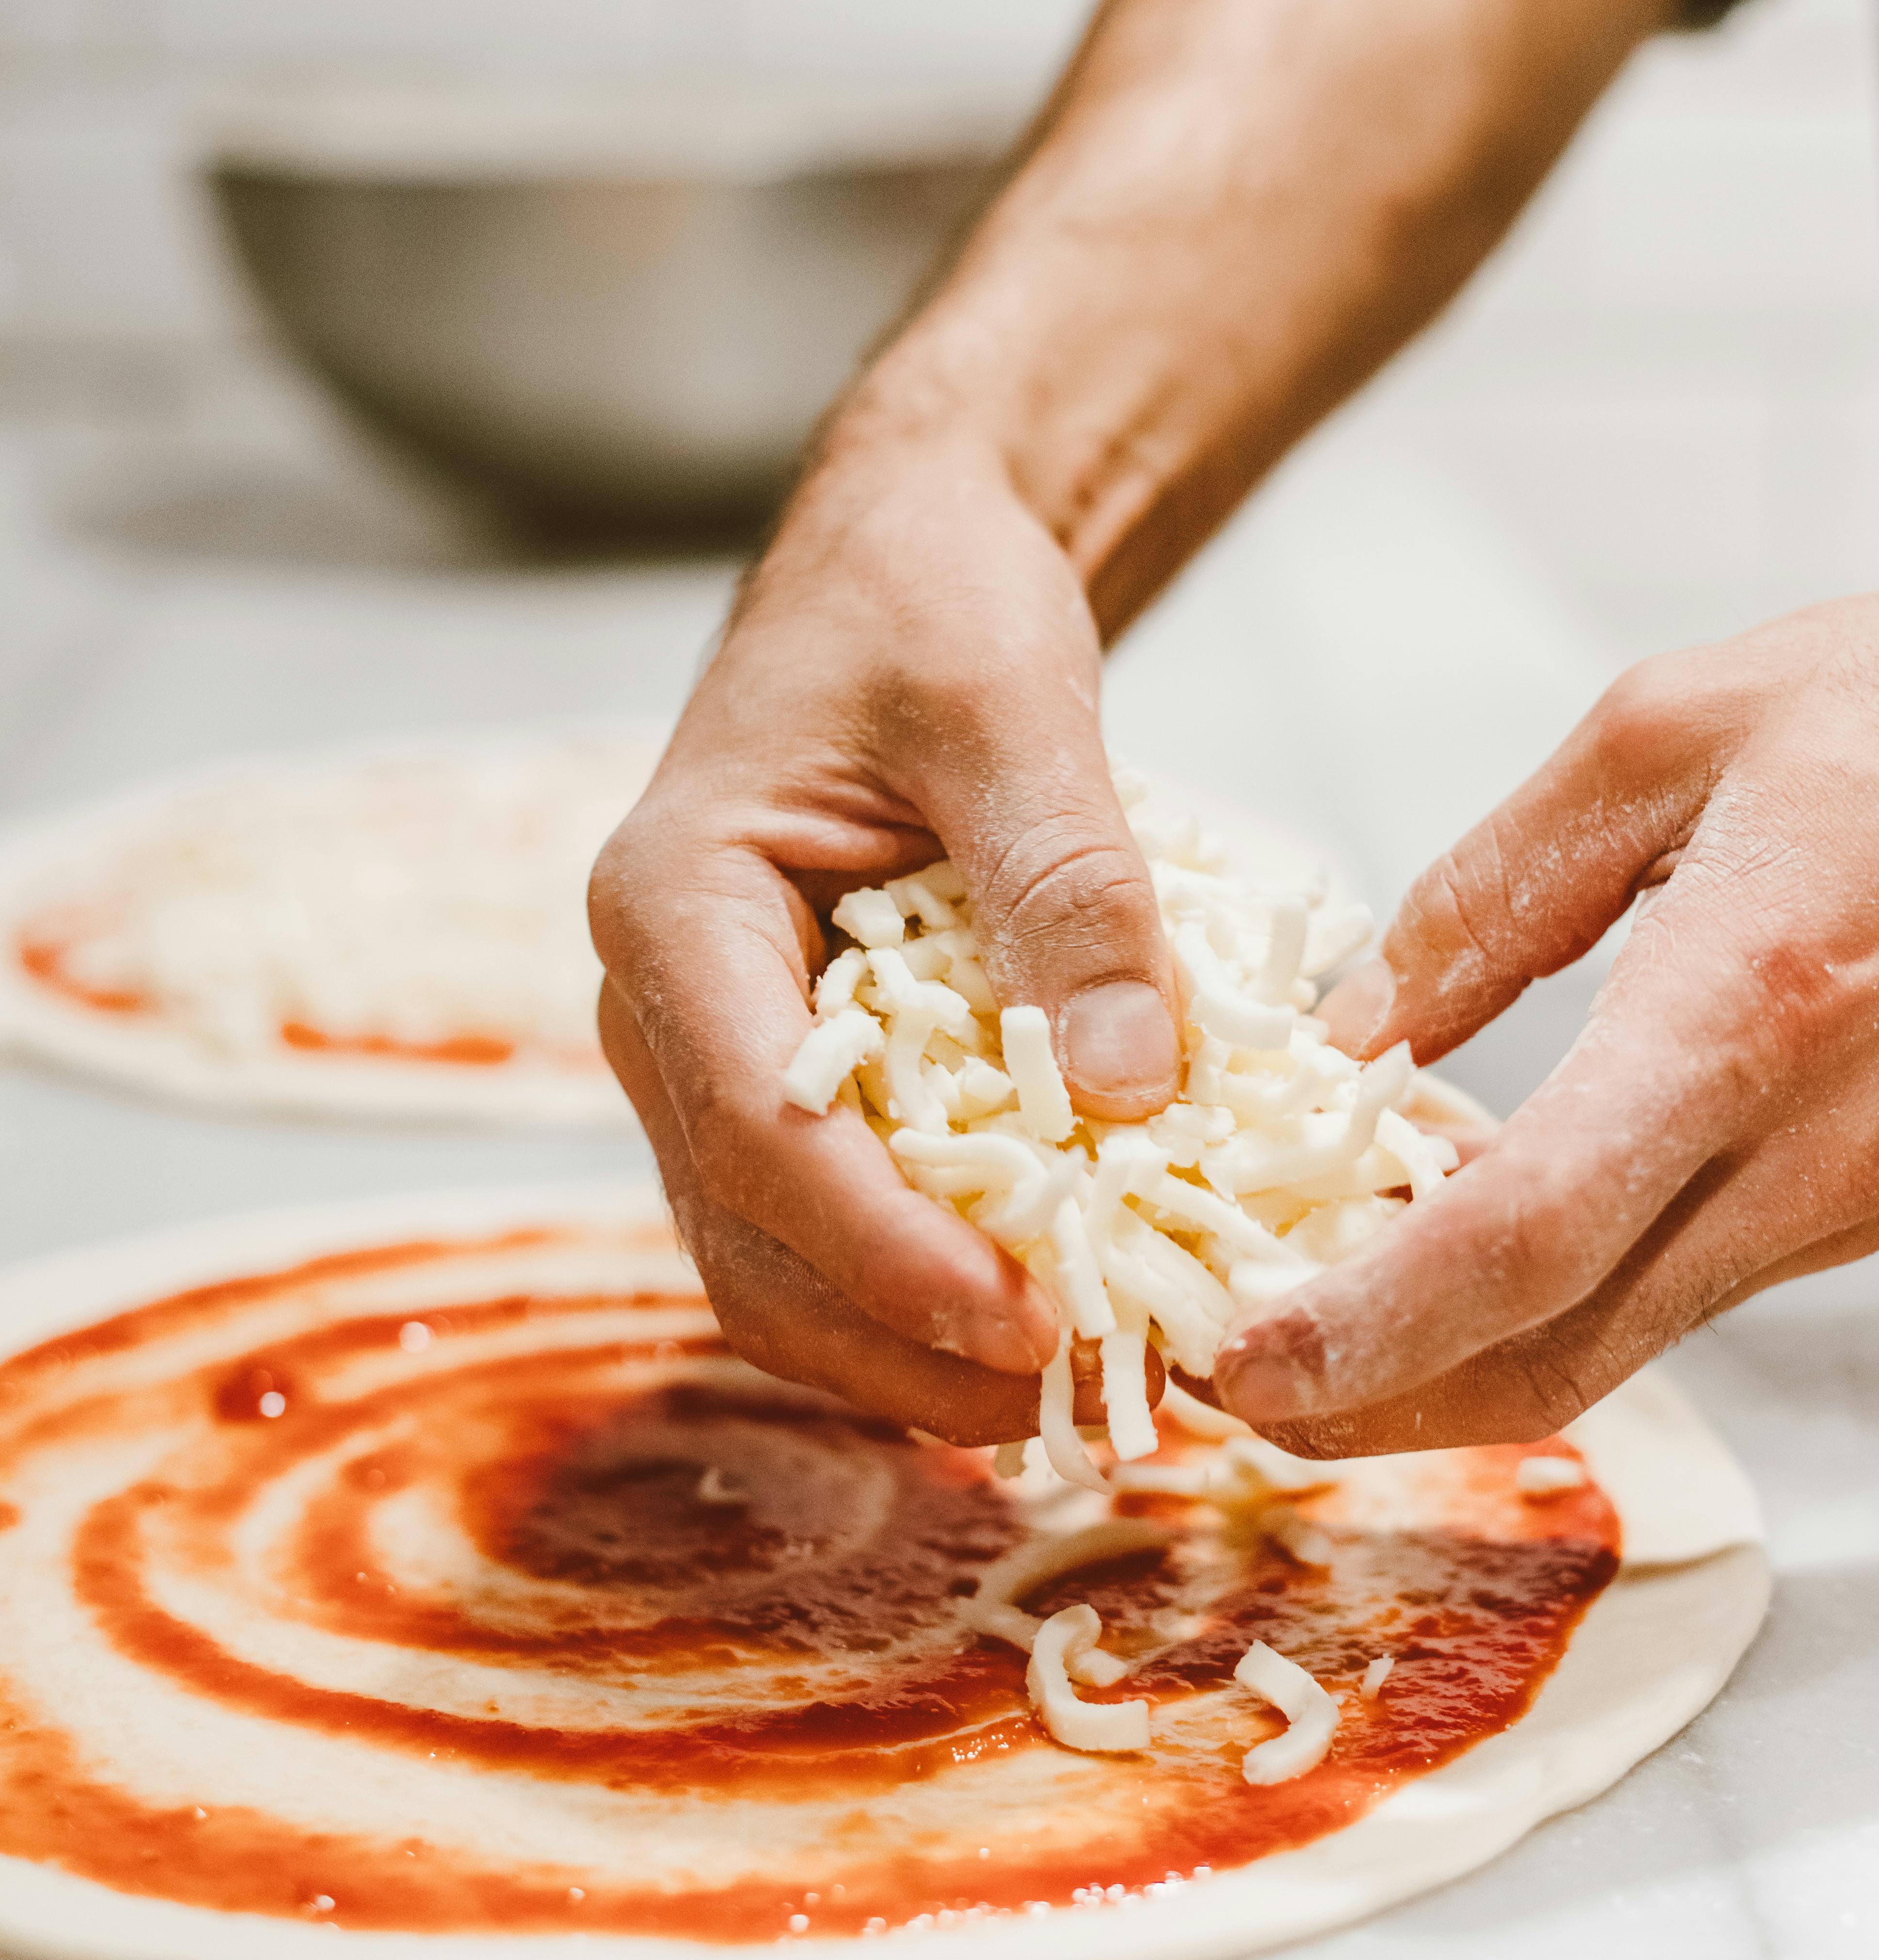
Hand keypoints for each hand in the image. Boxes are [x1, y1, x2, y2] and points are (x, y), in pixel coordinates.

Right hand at [588, 438, 1180, 1441]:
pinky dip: (927, 1292)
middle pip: (751, 1236)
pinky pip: (831, 1228)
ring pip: (778, 1264)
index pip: (753, 1125)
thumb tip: (1135, 1087)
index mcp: (671, 905)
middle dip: (902, 1338)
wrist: (898, 570)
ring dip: (912, 1348)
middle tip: (1079, 1389)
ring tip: (1078, 1386)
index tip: (1024, 1319)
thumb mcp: (1012, 709)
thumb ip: (1070, 886)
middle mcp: (662, 1008)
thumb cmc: (930, 608)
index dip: (885, 1246)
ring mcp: (713, 1061)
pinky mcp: (786, 1085)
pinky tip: (1050, 1318)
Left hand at [1213, 556, 1878, 1453]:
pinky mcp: (1856, 1196)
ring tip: (1303, 1326)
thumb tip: (1356, 1025)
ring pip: (1611, 1344)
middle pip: (1557, 1355)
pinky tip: (1447, 1247)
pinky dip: (1538, 1300)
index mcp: (1745, 1011)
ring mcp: (1841, 1194)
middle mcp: (1804, 1148)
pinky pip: (1669, 1288)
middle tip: (1230, 1386)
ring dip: (1444, 1365)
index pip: (1528, 1239)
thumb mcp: (1665, 731)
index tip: (1243, 1357)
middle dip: (1373, 1404)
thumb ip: (1491, 890)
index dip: (1368, 1325)